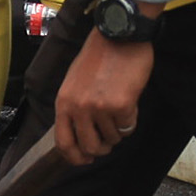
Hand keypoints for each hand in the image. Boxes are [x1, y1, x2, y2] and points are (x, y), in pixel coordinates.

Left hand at [52, 35, 153, 164]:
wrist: (119, 35)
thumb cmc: (99, 56)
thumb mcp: (74, 82)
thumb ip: (74, 107)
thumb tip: (81, 135)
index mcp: (64, 102)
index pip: (64, 143)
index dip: (75, 157)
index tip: (85, 160)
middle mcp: (79, 108)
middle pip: (90, 147)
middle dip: (102, 148)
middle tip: (109, 140)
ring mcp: (99, 108)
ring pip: (112, 138)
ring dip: (118, 129)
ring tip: (120, 108)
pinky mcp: (121, 106)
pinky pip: (127, 127)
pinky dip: (131, 120)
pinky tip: (130, 101)